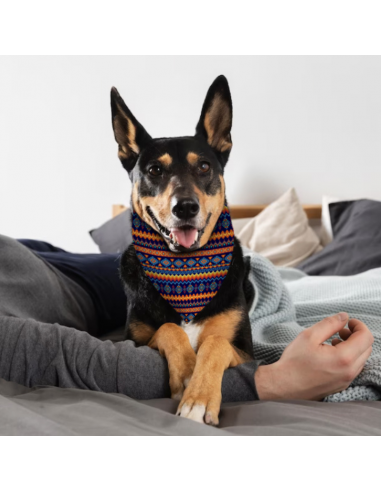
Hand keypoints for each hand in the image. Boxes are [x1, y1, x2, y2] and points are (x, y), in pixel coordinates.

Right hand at [255, 313, 373, 400]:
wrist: (283, 386)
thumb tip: (344, 316)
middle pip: (367, 348)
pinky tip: (331, 354)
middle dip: (356, 335)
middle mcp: (349, 372)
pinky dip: (349, 357)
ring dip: (353, 346)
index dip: (359, 325)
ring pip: (361, 359)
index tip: (347, 322)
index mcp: (344, 358)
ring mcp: (346, 381)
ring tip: (334, 341)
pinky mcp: (340, 386)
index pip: (366, 337)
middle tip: (340, 330)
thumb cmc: (294, 362)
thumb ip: (330, 323)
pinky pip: (353, 368)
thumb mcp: (309, 335)